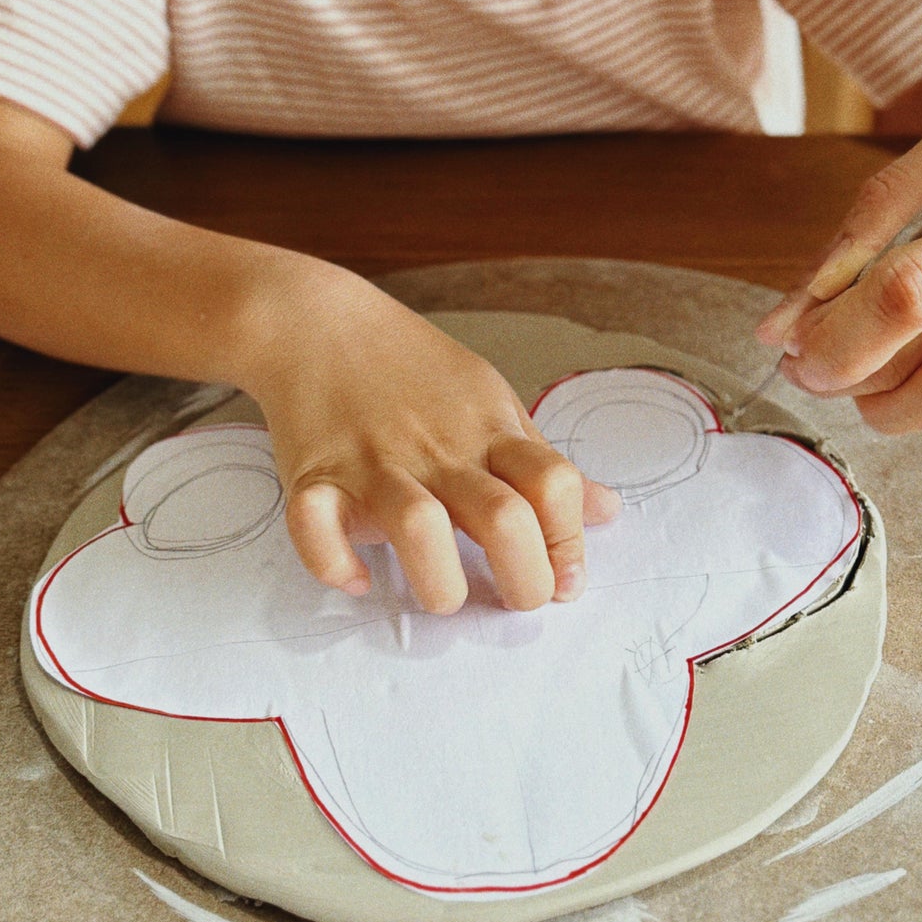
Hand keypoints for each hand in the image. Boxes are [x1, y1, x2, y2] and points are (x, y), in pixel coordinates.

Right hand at [240, 266, 620, 612]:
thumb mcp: (491, 401)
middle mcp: (439, 449)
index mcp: (490, 430)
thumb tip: (606, 510)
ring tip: (444, 594)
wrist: (318, 323)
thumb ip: (542, 463)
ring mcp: (376, 462)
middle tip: (519, 599)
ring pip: (418, 528)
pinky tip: (356, 577)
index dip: (571, 542)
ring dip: (439, 582)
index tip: (565, 577)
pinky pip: (315, 528)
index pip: (554, 486)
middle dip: (526, 579)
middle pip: (503, 519)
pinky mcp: (315, 474)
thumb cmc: (412, 369)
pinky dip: (335, 564)